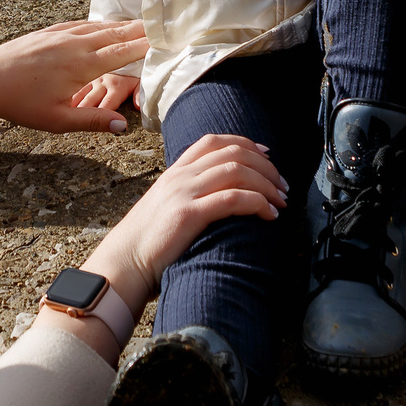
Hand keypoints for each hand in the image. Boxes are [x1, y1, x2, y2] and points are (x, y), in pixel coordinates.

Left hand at [0, 20, 148, 134]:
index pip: (122, 53)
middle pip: (114, 33)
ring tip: (137, 23)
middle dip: (138, 29)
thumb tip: (124, 126)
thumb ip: (93, 121)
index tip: (164, 39)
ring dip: (119, 25)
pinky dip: (96, 24)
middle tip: (160, 23)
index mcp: (81, 66)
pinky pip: (79, 24)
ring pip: (97, 26)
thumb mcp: (58, 120)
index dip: (144, 45)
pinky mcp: (48, 32)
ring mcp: (60, 35)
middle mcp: (74, 45)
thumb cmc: (21, 103)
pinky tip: (100, 25)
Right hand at [39, 133, 289, 365]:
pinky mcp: (188, 214)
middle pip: (233, 152)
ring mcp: (183, 192)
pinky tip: (270, 215)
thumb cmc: (146, 245)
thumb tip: (217, 200)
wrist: (123, 264)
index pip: (214, 141)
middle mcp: (180, 176)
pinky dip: (258, 203)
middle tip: (283, 186)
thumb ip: (188, 198)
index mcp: (174, 172)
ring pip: (237, 171)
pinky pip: (232, 198)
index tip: (268, 157)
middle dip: (266, 166)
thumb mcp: (166, 210)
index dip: (246, 143)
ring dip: (267, 184)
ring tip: (282, 201)